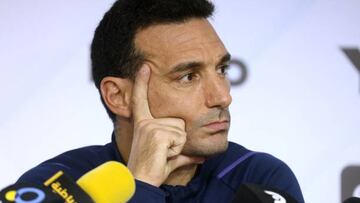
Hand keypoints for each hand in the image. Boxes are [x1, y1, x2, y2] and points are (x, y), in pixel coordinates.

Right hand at [126, 64, 203, 186]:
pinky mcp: (156, 132)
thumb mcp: (169, 157)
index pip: (142, 100)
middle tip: (164, 152)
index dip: (142, 82)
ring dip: (177, 146)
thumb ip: (185, 154)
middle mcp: (145, 122)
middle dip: (178, 139)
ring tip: (164, 154)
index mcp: (144, 123)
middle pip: (178, 121)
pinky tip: (163, 155)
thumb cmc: (154, 169)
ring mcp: (150, 126)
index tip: (144, 66)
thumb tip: (202, 157)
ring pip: (181, 130)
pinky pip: (179, 137)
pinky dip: (176, 150)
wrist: (142, 181)